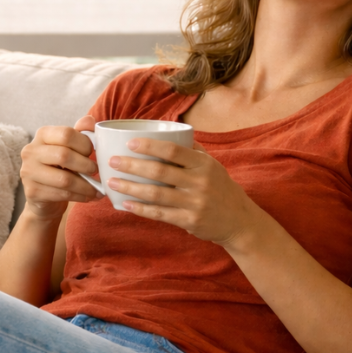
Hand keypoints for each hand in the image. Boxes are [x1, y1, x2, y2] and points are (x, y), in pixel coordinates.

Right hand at [19, 115, 101, 220]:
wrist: (44, 197)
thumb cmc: (60, 168)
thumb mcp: (70, 148)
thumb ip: (80, 133)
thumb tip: (90, 120)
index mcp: (42, 135)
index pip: (66, 134)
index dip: (84, 144)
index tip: (93, 153)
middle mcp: (31, 151)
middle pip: (64, 155)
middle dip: (86, 166)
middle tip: (96, 172)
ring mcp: (28, 172)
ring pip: (64, 179)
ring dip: (86, 186)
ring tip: (97, 189)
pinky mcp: (32, 192)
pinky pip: (62, 194)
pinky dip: (80, 196)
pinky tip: (88, 197)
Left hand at [107, 138, 258, 248]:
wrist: (239, 221)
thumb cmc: (220, 188)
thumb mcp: (212, 166)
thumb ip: (192, 151)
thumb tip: (170, 131)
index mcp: (203, 164)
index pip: (173, 150)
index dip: (150, 146)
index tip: (130, 143)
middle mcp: (199, 182)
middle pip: (160, 171)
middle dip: (132, 166)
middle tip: (112, 161)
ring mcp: (194, 203)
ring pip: (156, 194)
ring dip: (131, 188)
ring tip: (112, 182)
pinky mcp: (189, 221)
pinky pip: (160, 214)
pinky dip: (141, 209)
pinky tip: (125, 204)